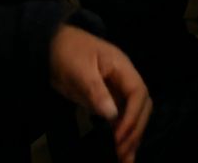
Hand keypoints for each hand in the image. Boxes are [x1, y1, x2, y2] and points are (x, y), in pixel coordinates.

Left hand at [48, 23, 150, 162]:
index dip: (132, 116)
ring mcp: (118, 90)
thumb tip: (112, 116)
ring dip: (133, 136)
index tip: (119, 137)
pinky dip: (123, 135)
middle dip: (135, 129)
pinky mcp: (108, 100)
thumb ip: (95, 91)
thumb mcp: (79, 70)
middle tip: (121, 152)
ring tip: (126, 159)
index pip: (138, 93)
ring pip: (135, 114)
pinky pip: (121, 118)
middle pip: (142, 105)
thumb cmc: (68, 53)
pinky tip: (121, 151)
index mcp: (123, 68)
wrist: (54, 45)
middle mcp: (125, 80)